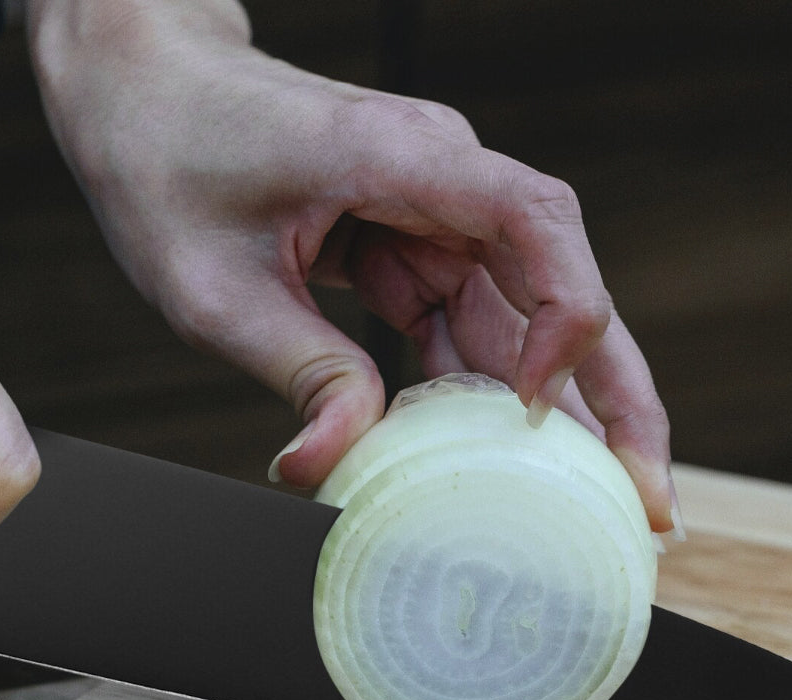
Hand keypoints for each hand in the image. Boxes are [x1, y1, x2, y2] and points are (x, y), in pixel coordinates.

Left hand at [26, 0, 674, 531]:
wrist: (143, 98)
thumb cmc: (168, 162)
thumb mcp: (216, 287)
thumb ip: (296, 370)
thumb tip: (332, 467)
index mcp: (405, 160)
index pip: (536, 222)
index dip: (565, 315)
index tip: (534, 406)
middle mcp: (442, 183)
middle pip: (561, 285)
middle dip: (609, 397)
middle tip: (648, 498)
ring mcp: (432, 217)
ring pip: (523, 320)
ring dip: (557, 413)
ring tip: (593, 508)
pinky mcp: (408, 249)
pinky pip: (466, 328)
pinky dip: (483, 396)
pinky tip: (500, 464)